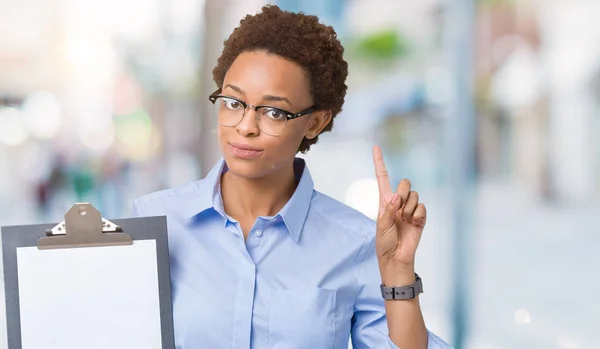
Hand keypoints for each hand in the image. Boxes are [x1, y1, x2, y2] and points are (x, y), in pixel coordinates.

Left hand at [372, 146, 425, 281]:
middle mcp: (398, 202)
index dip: (379, 162)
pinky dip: (417, 214)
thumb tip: (396, 196)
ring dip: (409, 207)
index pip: (382, 178)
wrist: (396, 257)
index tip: (375, 147)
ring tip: (404, 220)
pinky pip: (422, 206)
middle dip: (403, 192)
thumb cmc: (385, 242)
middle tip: (398, 206)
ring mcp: (410, 209)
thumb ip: (388, 209)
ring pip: (414, 195)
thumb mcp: (382, 225)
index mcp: (384, 201)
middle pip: (404, 182)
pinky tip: (413, 224)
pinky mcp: (420, 217)